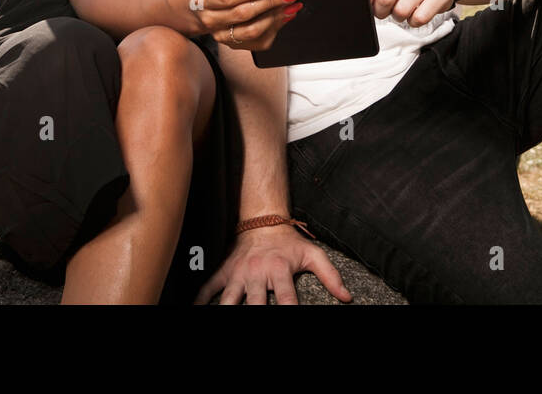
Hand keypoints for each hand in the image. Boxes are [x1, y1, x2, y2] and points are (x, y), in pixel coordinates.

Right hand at [187, 0, 302, 49]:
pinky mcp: (234, 45)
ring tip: (293, 4)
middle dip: (271, 2)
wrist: (197, 11)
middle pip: (244, 14)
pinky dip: (276, 28)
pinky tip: (286, 16)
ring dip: (276, 17)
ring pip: (253, 31)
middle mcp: (211, 21)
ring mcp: (222, 36)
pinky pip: (259, 42)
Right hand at [194, 224, 352, 304]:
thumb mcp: (313, 255)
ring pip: (228, 300)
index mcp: (280, 271)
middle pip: (254, 304)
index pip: (287, 301)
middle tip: (256, 321)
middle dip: (255, 314)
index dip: (290, 313)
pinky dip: (200, 300)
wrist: (262, 221)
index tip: (292, 318)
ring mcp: (238, 274)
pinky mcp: (224, 271)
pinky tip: (195, 310)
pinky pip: (208, 288)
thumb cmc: (289, 242)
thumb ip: (331, 276)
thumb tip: (347, 298)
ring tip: (223, 319)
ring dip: (226, 310)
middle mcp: (258, 274)